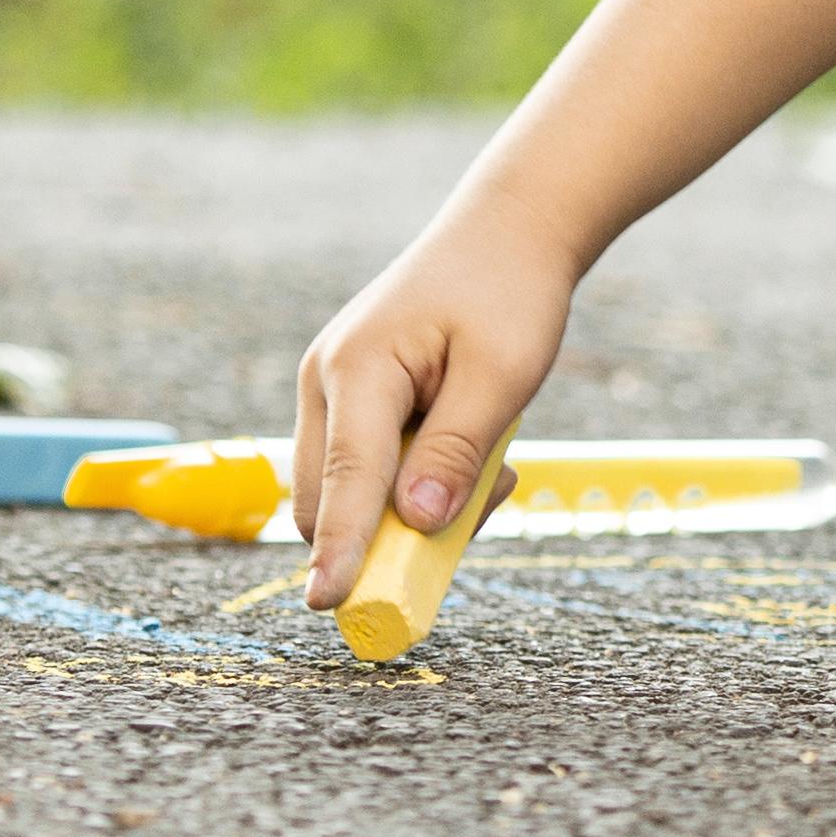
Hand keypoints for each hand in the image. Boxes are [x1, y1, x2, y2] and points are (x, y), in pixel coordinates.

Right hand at [290, 206, 577, 609]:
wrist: (507, 231)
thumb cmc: (509, 293)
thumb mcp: (503, 373)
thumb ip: (458, 451)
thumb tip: (417, 526)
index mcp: (359, 368)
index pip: (345, 479)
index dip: (341, 548)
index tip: (329, 605)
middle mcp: (327, 380)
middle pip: (328, 498)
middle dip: (391, 532)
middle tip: (486, 499)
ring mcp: (332, 389)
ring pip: (346, 490)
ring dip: (410, 505)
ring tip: (495, 461)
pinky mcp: (350, 399)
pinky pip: (365, 468)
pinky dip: (413, 481)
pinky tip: (474, 447)